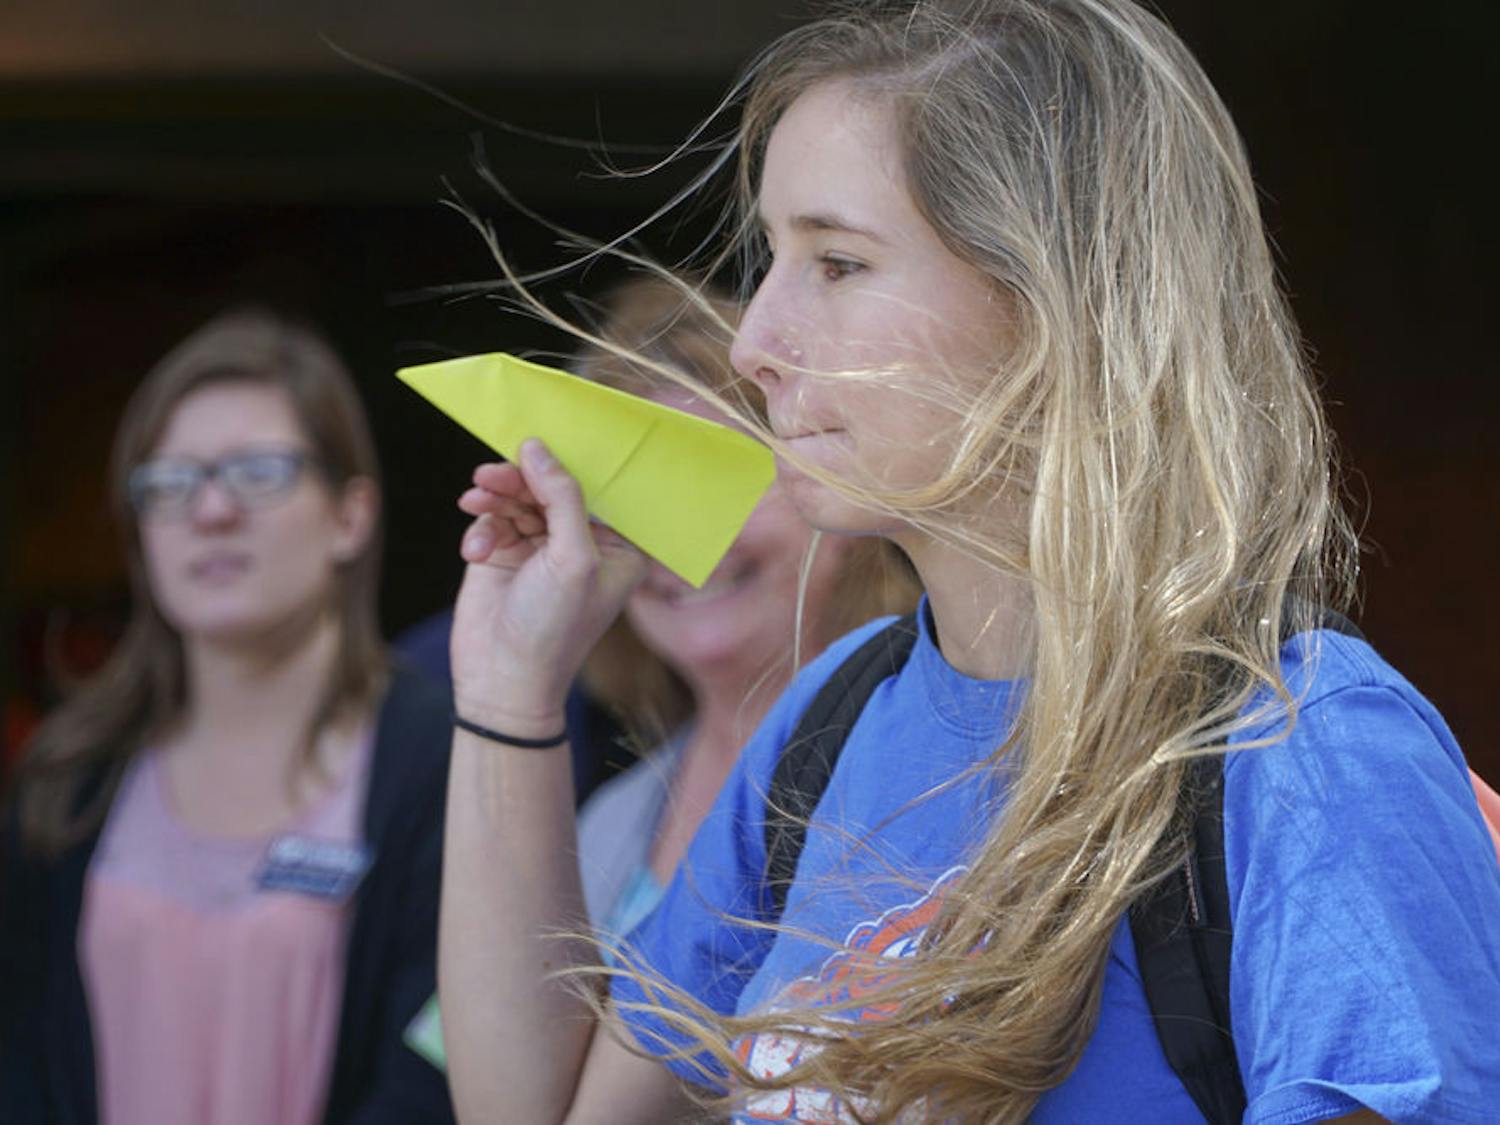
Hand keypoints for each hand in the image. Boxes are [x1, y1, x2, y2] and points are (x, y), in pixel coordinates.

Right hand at [450, 439, 646, 732]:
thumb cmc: (552, 628)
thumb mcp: (571, 558)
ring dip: (496, 497)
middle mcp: (583, 544)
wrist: (501, 680)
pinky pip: (494, 520)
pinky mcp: (505, 556)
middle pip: (552, 488)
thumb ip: (561, 497)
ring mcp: (542, 549)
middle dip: (521, 479)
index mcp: (619, 547)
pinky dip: (482, 527)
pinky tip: (475, 549)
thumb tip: (536, 447)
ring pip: (519, 499)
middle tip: (490, 474)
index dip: (571, 463)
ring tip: (476, 499)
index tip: (540, 439)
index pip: (599, 489)